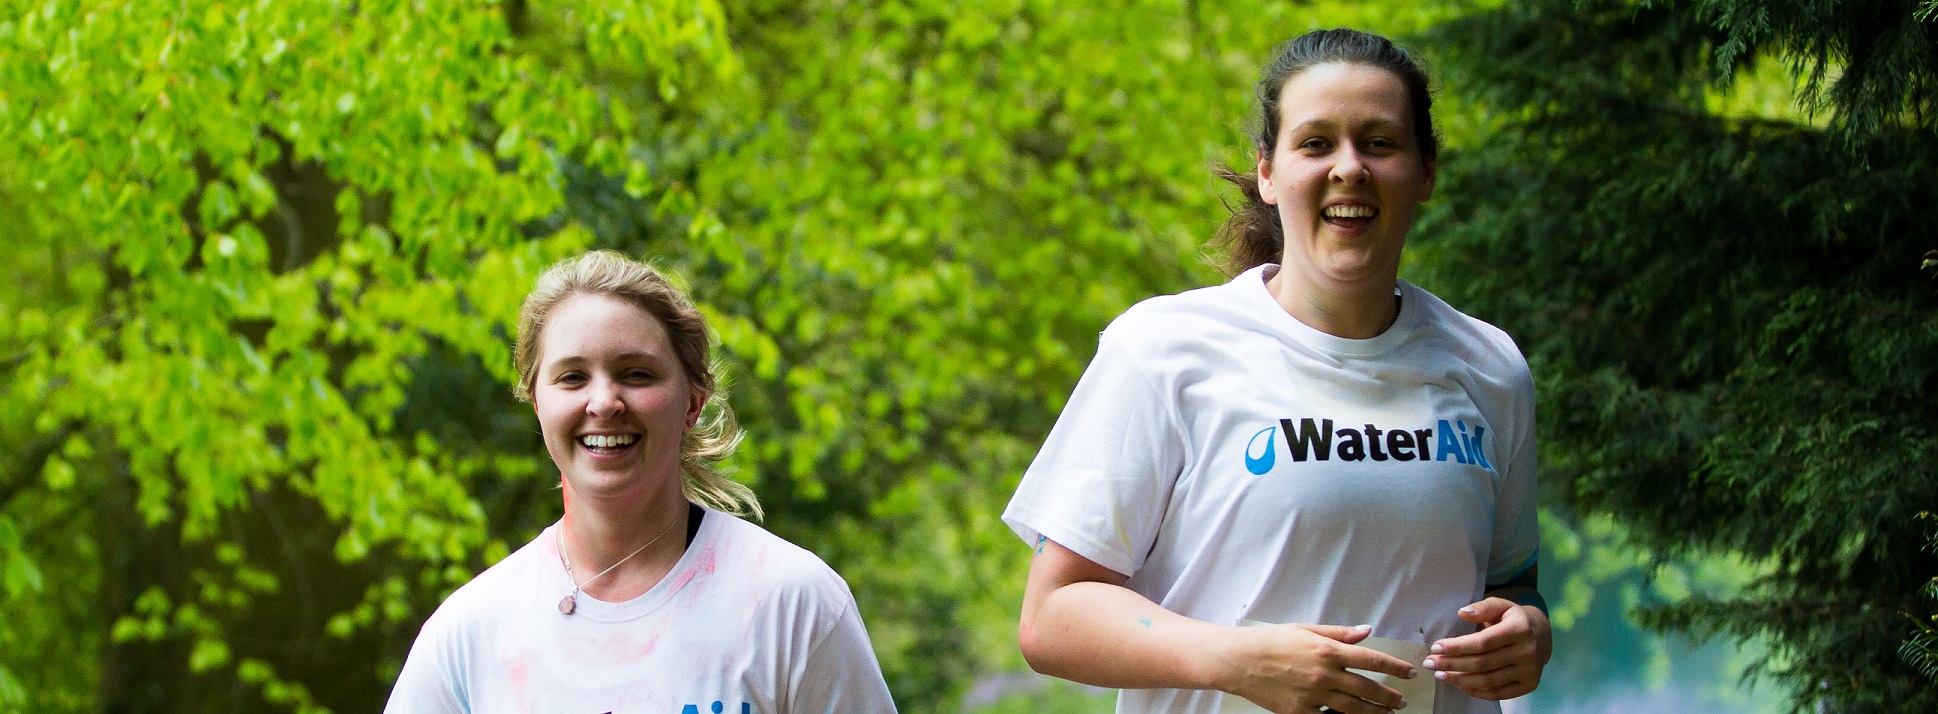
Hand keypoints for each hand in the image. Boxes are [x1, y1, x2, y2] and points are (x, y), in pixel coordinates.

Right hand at [1218, 623, 1420, 713]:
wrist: (1239, 661)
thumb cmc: (1270, 642)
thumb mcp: (1306, 630)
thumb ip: (1339, 633)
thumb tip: (1366, 631)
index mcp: (1327, 650)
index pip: (1371, 660)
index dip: (1394, 667)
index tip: (1408, 673)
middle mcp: (1324, 674)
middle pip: (1368, 689)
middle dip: (1389, 696)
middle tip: (1401, 700)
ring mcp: (1313, 696)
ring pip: (1354, 709)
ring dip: (1375, 712)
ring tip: (1386, 713)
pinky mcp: (1301, 712)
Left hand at [1424, 597, 1550, 699]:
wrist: (1543, 635)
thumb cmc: (1513, 619)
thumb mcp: (1501, 605)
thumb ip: (1482, 608)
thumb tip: (1462, 612)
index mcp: (1519, 630)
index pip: (1482, 642)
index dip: (1457, 647)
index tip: (1435, 648)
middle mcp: (1527, 652)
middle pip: (1482, 663)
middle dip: (1452, 664)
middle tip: (1430, 663)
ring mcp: (1529, 672)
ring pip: (1488, 681)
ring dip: (1460, 680)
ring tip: (1441, 675)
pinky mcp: (1529, 686)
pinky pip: (1498, 693)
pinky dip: (1477, 691)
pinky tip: (1459, 685)